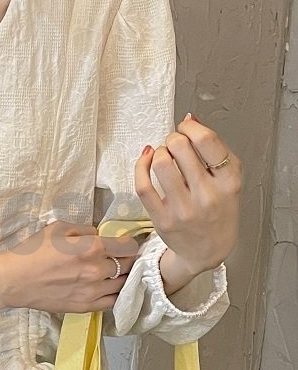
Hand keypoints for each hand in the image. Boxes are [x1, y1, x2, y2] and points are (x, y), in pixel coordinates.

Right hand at [0, 220, 140, 313]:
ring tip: (114, 273)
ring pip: (123, 284)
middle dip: (126, 259)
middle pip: (128, 265)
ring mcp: (93, 291)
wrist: (13, 280)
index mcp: (92, 247)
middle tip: (119, 257)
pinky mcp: (85, 306)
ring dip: (121, 277)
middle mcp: (97, 270)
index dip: (128, 243)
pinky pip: (113, 302)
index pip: (129, 246)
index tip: (123, 244)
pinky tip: (108, 288)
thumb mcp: (58, 229)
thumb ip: (84, 230)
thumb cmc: (32, 251)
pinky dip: (114, 294)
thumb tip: (99, 235)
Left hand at [135, 113, 241, 275]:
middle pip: (181, 148)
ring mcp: (183, 209)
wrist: (207, 250)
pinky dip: (141, 166)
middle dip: (173, 138)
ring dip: (159, 152)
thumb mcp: (228, 180)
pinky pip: (143, 186)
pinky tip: (146, 161)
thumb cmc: (218, 211)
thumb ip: (214, 149)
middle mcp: (208, 195)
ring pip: (161, 164)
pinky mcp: (162, 219)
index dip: (190, 127)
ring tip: (163, 155)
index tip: (185, 127)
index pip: (207, 141)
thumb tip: (190, 118)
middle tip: (174, 144)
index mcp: (229, 182)